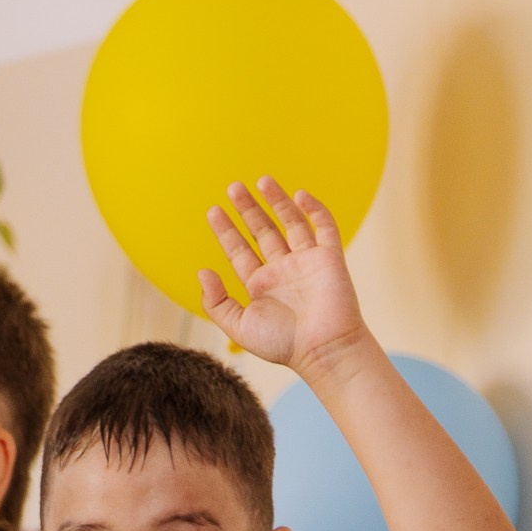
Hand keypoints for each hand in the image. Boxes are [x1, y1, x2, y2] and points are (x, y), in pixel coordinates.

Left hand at [200, 177, 370, 374]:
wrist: (323, 350)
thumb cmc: (283, 344)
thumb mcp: (239, 327)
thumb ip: (217, 302)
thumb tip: (202, 272)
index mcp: (260, 285)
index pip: (240, 251)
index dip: (227, 231)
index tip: (214, 211)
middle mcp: (282, 270)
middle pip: (262, 231)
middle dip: (248, 209)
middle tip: (233, 187)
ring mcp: (306, 262)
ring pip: (291, 223)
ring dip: (277, 201)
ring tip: (262, 180)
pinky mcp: (330, 258)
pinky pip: (324, 227)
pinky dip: (314, 209)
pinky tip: (299, 195)